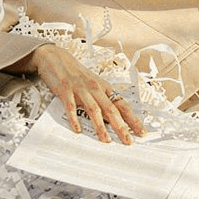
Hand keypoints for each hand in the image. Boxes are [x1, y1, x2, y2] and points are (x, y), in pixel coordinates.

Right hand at [13, 43, 144, 143]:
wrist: (56, 58)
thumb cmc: (77, 74)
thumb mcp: (93, 85)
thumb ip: (102, 100)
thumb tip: (114, 119)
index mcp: (104, 88)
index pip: (122, 105)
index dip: (133, 119)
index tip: (141, 131)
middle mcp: (95, 88)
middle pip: (111, 109)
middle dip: (121, 127)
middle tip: (128, 141)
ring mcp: (80, 89)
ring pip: (93, 110)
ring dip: (100, 126)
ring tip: (106, 140)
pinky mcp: (65, 90)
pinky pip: (71, 107)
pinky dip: (74, 118)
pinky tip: (78, 129)